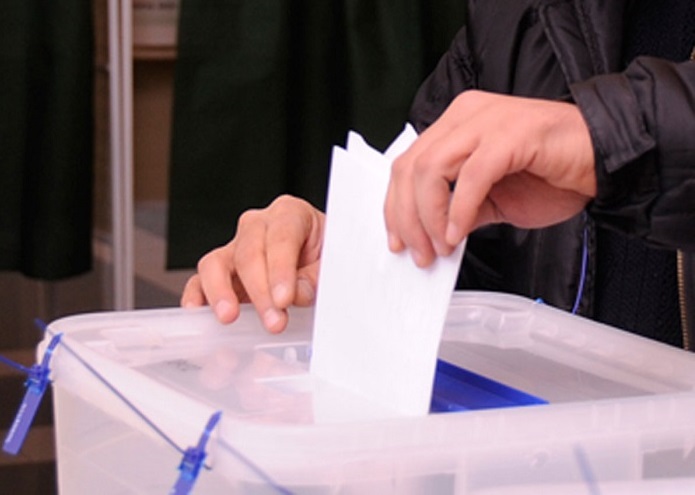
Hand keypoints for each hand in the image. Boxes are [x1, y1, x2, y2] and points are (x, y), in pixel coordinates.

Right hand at [181, 195, 324, 332]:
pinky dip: (197, 295)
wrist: (320, 258)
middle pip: (249, 253)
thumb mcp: (331, 262)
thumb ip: (315, 278)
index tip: (285, 298)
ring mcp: (236, 247)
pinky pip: (200, 280)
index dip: (281, 269)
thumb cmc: (325, 255)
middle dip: (260, 291)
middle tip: (274, 321)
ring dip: (221, 292)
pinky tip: (199, 312)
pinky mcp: (222, 272)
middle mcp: (258, 225)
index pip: (281, 237)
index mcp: (290, 213)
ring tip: (230, 316)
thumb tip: (297, 294)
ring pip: (216, 262)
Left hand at [384, 90, 595, 266]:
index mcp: (456, 126)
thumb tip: (432, 235)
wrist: (605, 162)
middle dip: (406, 217)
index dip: (395, 206)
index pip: (407, 164)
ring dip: (428, 216)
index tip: (398, 241)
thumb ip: (459, 212)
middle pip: (411, 166)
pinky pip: (472, 175)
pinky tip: (459, 234)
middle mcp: (466, 116)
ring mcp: (487, 120)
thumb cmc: (554, 175)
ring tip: (440, 247)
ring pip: (431, 168)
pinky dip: (460, 209)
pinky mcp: (512, 134)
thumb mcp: (493, 201)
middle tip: (419, 253)